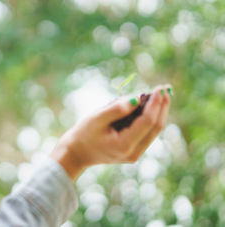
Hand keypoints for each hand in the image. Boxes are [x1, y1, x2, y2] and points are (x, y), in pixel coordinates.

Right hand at [50, 85, 171, 180]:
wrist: (76, 153)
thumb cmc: (84, 133)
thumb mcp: (96, 118)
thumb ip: (116, 109)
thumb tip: (137, 99)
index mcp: (125, 145)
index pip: (147, 122)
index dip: (156, 104)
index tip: (160, 88)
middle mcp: (134, 153)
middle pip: (156, 127)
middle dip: (162, 106)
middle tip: (166, 88)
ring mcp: (134, 154)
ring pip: (153, 130)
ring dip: (159, 111)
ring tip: (162, 94)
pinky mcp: (133, 151)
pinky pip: (147, 132)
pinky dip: (150, 117)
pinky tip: (151, 105)